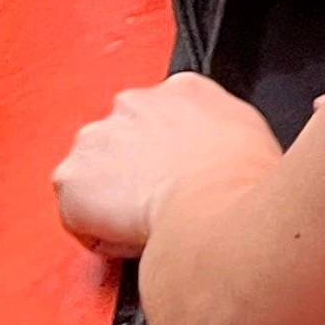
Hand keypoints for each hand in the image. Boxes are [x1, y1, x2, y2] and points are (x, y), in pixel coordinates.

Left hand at [56, 74, 281, 259]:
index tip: (180, 171)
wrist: (213, 203)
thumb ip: (225, 128)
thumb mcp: (252, 133)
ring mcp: (97, 138)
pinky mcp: (72, 178)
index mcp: (183, 88)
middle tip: (163, 199)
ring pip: (96, 173)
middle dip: (137, 168)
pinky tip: (131, 237)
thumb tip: (225, 148)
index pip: (165, 115)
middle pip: (125, 139)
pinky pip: (78, 213)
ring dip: (113, 195)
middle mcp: (133, 103)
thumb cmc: (242, 179)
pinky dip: (97, 230)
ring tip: (147, 222)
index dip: (171, 150)